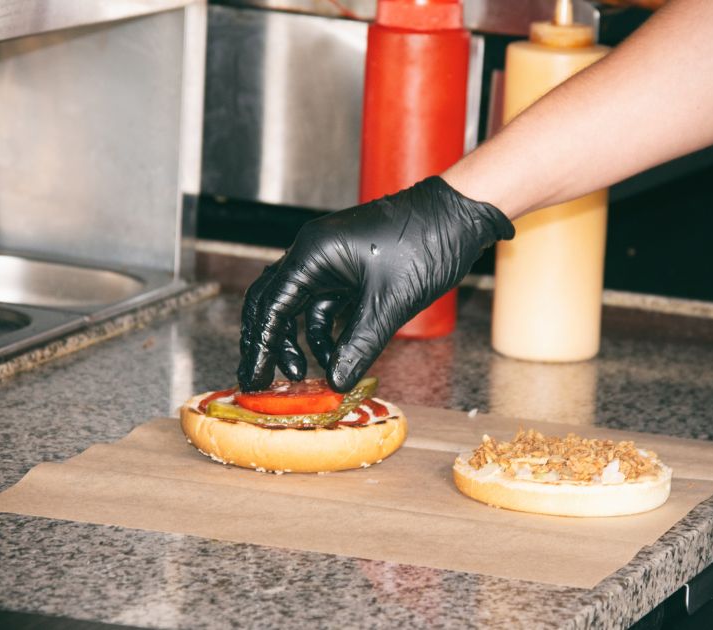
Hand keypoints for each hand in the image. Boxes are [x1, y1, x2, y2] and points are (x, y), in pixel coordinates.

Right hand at [237, 177, 514, 391]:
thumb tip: (336, 383)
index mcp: (313, 254)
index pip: (271, 306)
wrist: (459, 214)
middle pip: (275, 304)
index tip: (252, 378)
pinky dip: (329, 332)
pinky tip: (337, 357)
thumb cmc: (425, 243)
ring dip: (303, 342)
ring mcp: (333, 261)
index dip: (259, 346)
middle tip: (265, 381)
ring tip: (309, 374)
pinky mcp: (353, 269)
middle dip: (269, 343)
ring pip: (302, 308)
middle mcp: (315, 254)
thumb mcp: (390, 303)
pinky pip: (328, 305)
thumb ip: (359, 346)